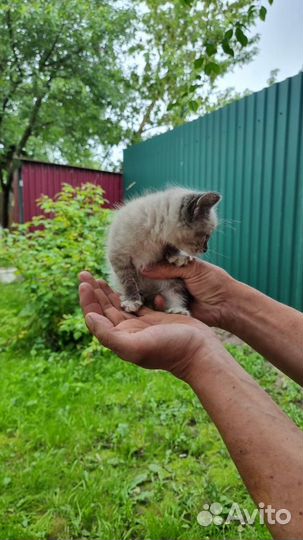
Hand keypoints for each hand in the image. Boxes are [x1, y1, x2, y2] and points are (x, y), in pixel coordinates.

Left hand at [79, 271, 215, 381]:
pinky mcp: (155, 319)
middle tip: (84, 273)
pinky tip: (124, 284)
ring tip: (97, 278)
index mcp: (121, 338)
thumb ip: (109, 334)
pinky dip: (127, 293)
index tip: (84, 283)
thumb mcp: (136, 345)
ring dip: (107, 292)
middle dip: (93, 292)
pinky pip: (136, 303)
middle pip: (104, 309)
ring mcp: (142, 325)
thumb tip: (88, 318)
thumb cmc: (170, 349)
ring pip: (119, 305)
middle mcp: (128, 332)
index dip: (88, 301)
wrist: (199, 352)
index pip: (96, 318)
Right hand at [142, 258, 232, 327]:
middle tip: (133, 280)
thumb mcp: (192, 268)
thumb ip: (169, 267)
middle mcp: (171, 283)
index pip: (156, 265)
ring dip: (148, 294)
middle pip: (151, 281)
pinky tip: (159, 301)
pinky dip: (158, 305)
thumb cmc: (214, 282)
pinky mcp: (172, 312)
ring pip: (153, 295)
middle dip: (143, 282)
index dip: (146, 265)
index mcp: (176, 269)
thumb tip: (144, 269)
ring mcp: (171, 297)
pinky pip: (160, 309)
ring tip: (145, 292)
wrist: (227, 305)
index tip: (133, 263)